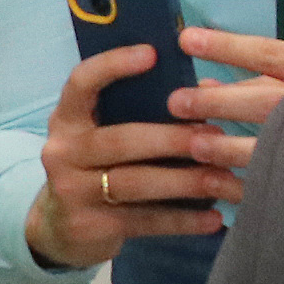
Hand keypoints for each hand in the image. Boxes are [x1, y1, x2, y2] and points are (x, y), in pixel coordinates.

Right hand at [26, 48, 239, 268]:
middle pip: (122, 141)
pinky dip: (183, 221)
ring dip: (185, 181)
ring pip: (135, 183)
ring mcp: (72, 191)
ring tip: (224, 178)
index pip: (82, 82)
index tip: (153, 54)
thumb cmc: (95, 168)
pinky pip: (144, 221)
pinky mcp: (90, 226)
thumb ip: (134, 114)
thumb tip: (204, 90)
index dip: (114, 65)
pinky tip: (213, 218)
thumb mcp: (98, 136)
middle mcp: (63, 151)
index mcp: (67, 119)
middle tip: (215, 135)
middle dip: (172, 138)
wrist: (60, 228)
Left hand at [165, 28, 283, 182]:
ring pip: (273, 147)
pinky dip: (245, 186)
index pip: (274, 54)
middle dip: (220, 101)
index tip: (186, 39)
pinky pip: (279, 185)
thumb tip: (206, 80)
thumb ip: (262, 80)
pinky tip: (215, 184)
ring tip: (194, 145)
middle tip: (177, 102)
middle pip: (269, 101)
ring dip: (228, 147)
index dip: (229, 47)